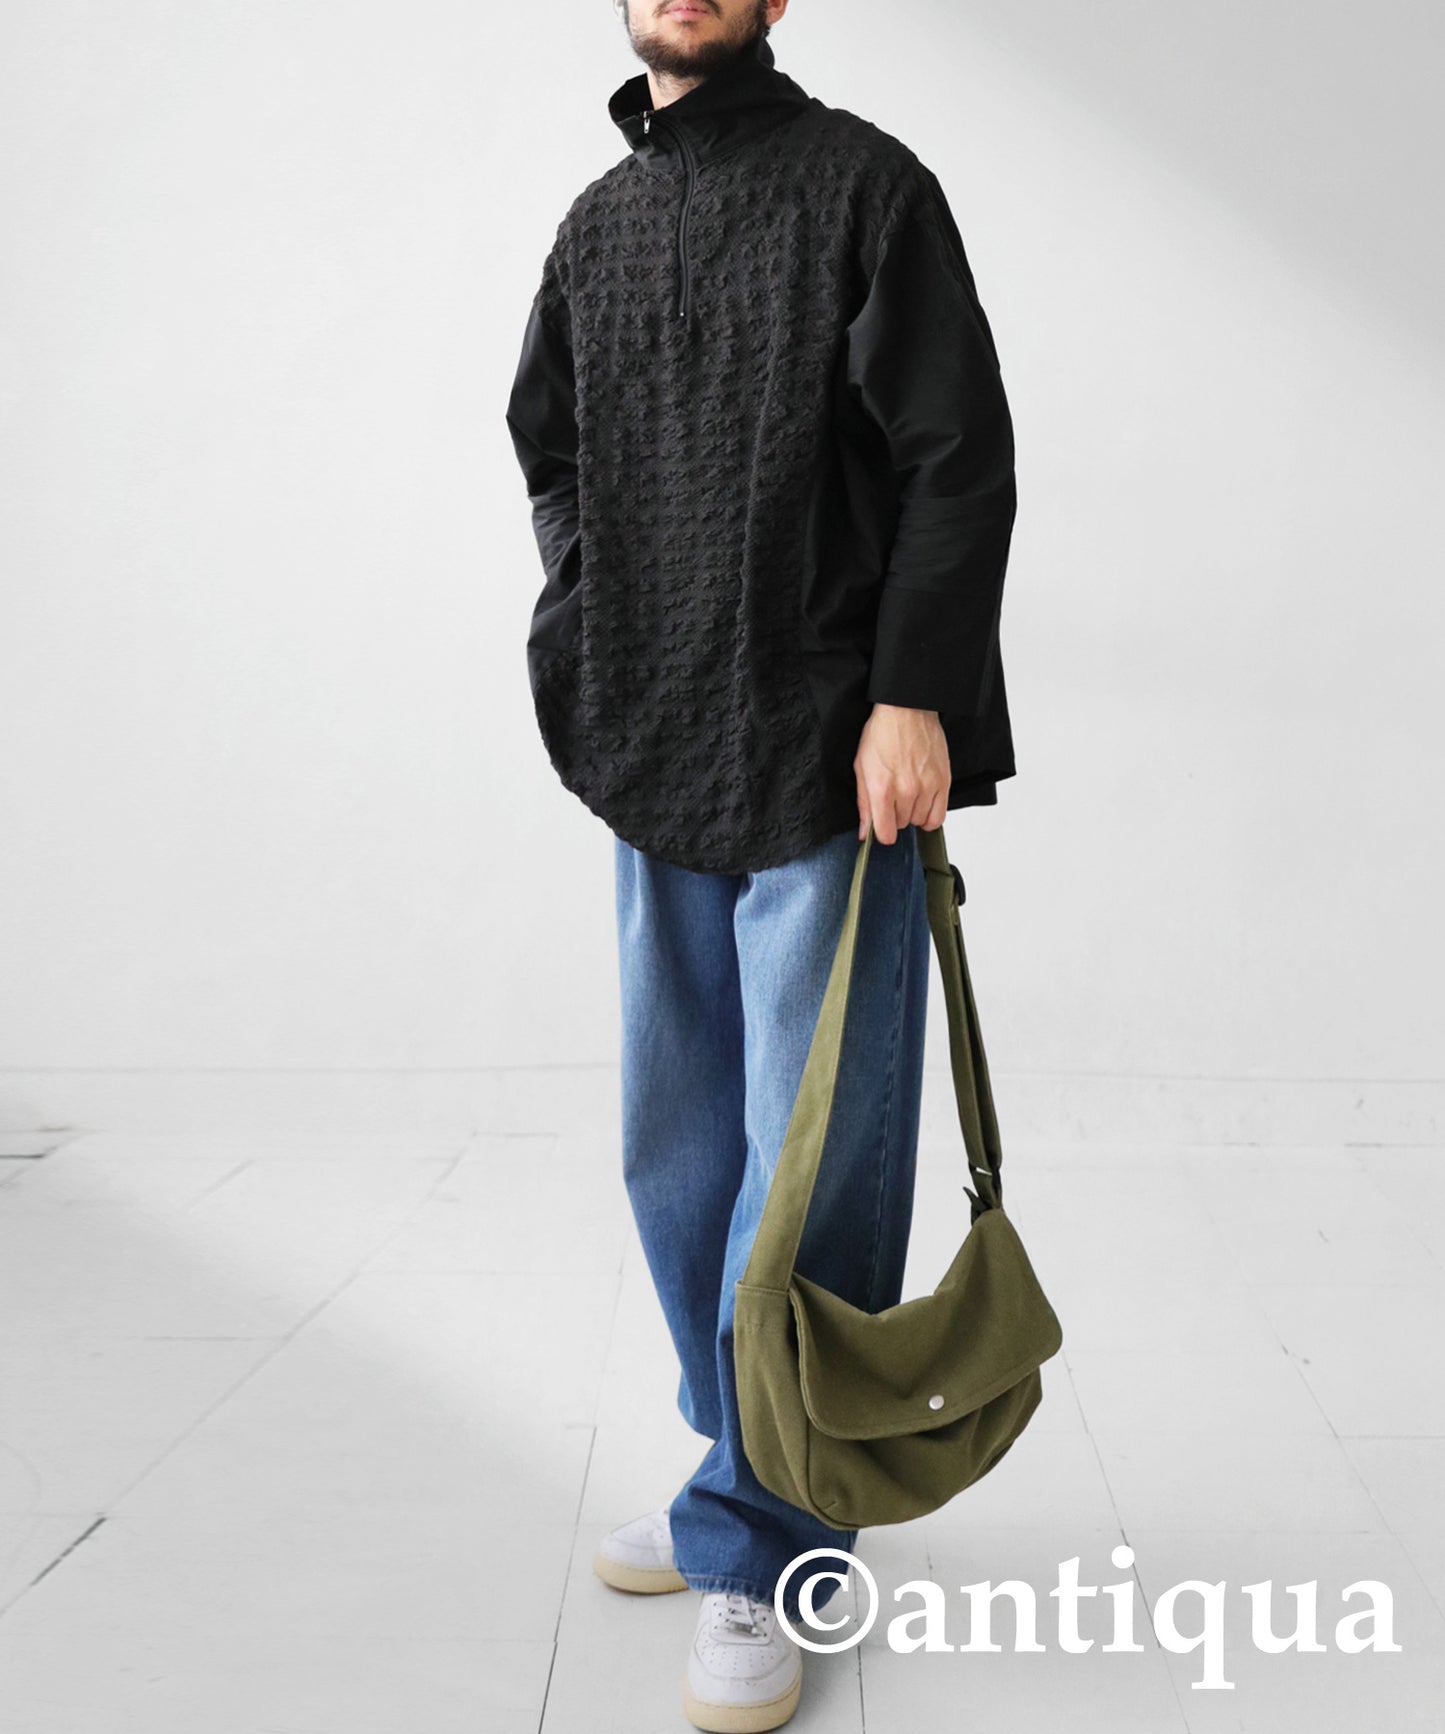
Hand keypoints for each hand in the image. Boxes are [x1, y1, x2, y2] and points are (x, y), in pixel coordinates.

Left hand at [853, 704, 950, 843]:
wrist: (907, 711)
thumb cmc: (882, 734)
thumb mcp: (861, 768)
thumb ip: (864, 804)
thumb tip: (865, 832)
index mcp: (882, 789)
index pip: (886, 833)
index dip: (882, 833)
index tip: (882, 827)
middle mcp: (906, 791)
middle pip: (903, 826)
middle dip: (896, 816)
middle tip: (893, 798)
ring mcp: (927, 787)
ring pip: (921, 821)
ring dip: (913, 814)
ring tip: (908, 796)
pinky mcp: (943, 781)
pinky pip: (940, 815)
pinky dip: (931, 815)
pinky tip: (923, 804)